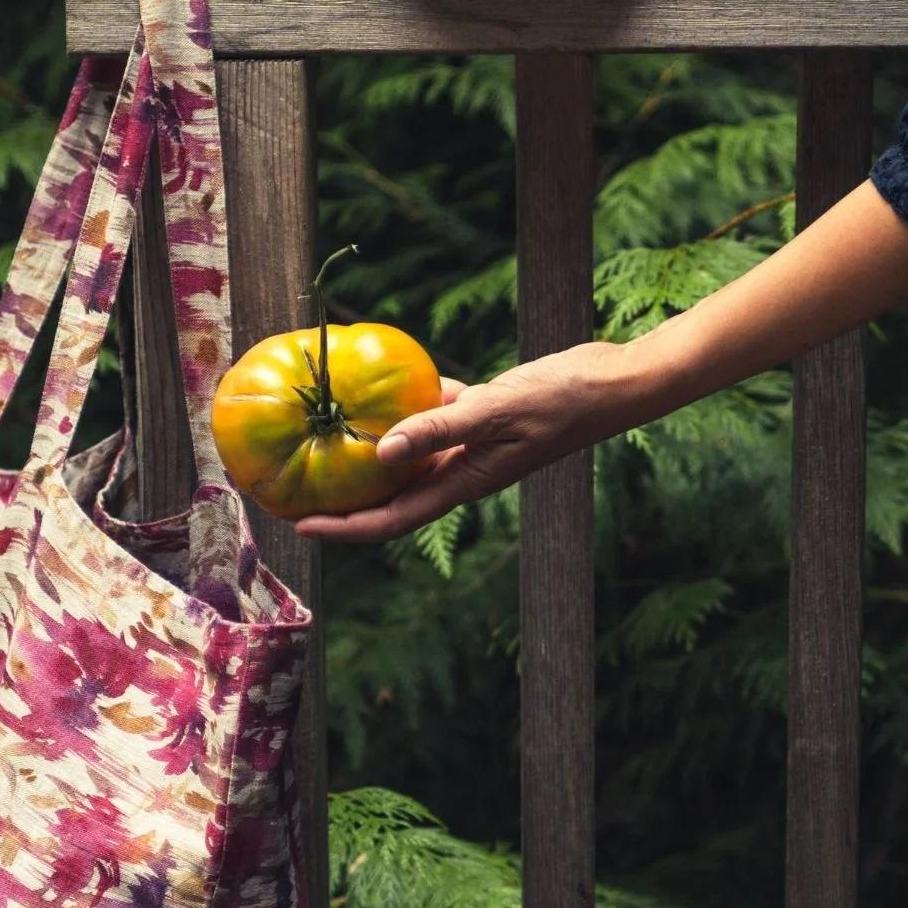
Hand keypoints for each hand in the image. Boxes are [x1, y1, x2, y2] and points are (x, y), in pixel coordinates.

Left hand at [294, 341, 638, 542]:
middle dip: (343, 498)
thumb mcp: (496, 411)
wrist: (613, 382)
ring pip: (406, 456)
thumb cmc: (562, 401)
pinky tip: (378, 381)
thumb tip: (381, 451)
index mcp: (461, 483)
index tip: (299, 524)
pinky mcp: (480, 416)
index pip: (391, 519)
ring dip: (367, 451)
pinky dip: (405, 405)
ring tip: (322, 438)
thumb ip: (439, 429)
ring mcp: (470, 445)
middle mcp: (459, 471)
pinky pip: (431, 416)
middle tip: (294, 487)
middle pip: (389, 496)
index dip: (344, 527)